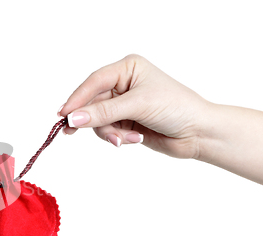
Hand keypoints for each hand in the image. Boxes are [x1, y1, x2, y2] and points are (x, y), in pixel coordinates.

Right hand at [59, 54, 209, 158]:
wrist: (198, 132)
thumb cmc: (176, 108)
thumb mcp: (138, 105)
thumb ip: (104, 113)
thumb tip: (73, 118)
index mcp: (128, 69)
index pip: (94, 82)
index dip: (77, 98)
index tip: (63, 114)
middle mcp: (123, 84)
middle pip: (93, 103)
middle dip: (96, 121)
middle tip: (73, 133)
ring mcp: (124, 104)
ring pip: (98, 120)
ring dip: (110, 132)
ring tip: (125, 139)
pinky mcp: (126, 121)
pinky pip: (108, 131)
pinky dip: (118, 137)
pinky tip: (134, 138)